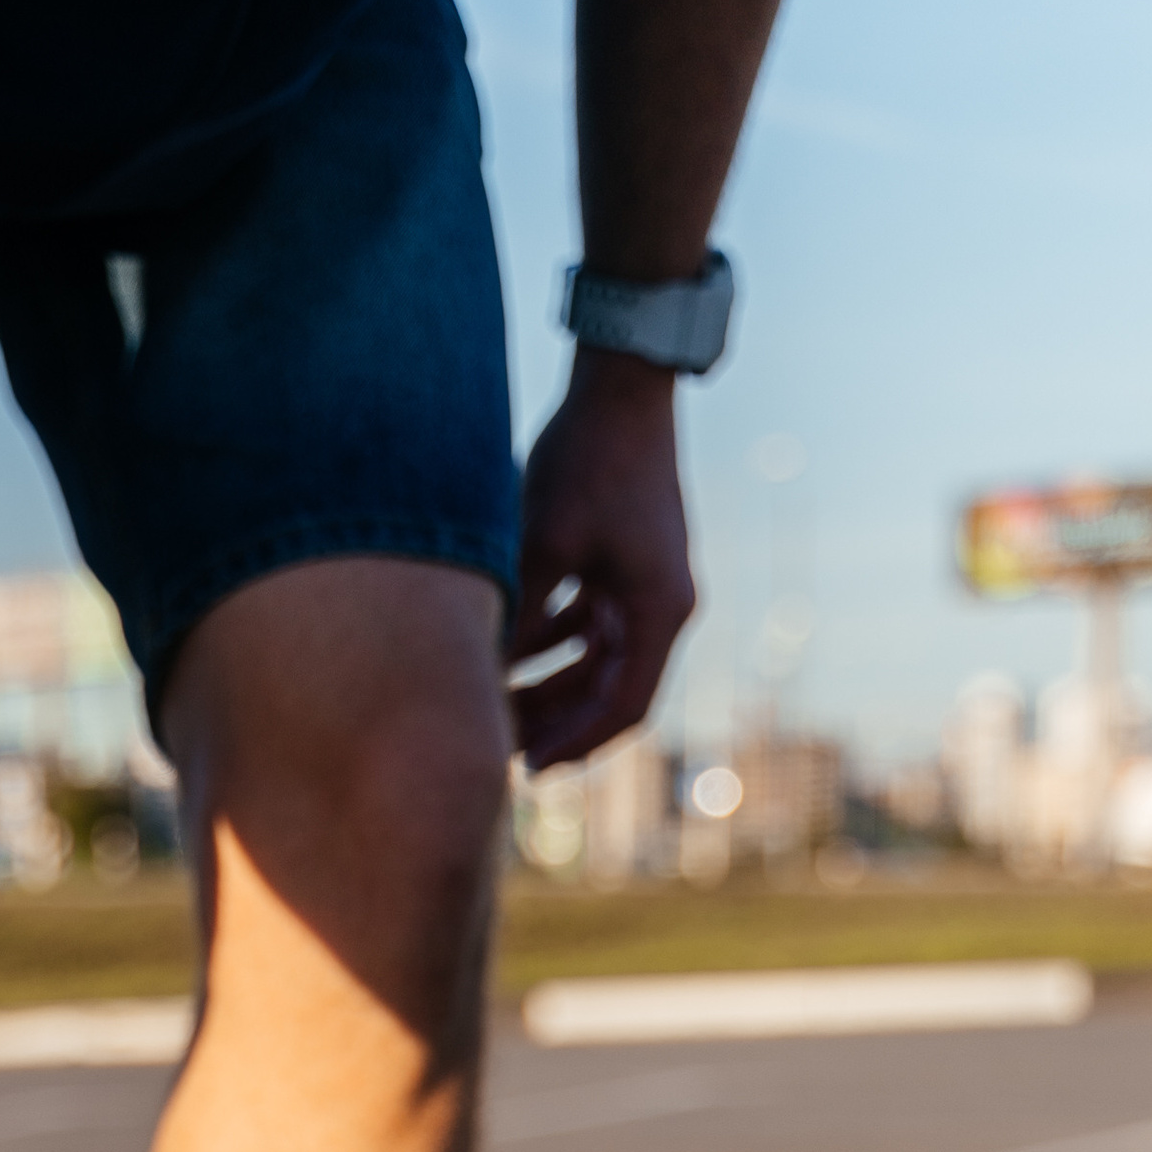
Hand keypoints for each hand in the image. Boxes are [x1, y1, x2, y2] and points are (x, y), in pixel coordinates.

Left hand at [507, 348, 695, 773]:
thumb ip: (520, 621)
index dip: (574, 744)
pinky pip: (597, 623)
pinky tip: (514, 650)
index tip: (525, 769)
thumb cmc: (584, 459)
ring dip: (555, 683)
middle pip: (613, 691)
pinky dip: (559, 641)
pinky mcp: (631, 561)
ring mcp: (650, 582)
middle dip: (558, 722)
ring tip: (501, 704)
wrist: (619, 382)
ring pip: (601, 660)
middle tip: (503, 747)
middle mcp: (665, 604)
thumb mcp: (541, 549)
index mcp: (658, 611)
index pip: (623, 708)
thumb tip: (486, 684)